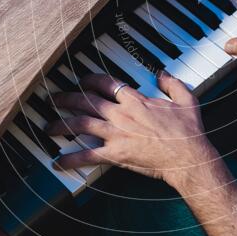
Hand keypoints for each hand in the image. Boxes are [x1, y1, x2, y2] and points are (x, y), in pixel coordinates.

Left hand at [45, 72, 218, 189]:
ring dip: (61, 124)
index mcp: (135, 100)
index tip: (82, 81)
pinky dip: (70, 159)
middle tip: (54, 99)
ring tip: (48, 126)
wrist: (188, 157)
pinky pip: (87, 155)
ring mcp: (116, 134)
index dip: (90, 80)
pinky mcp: (115, 155)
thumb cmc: (188, 132)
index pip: (106, 83)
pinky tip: (57, 162)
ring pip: (80, 125)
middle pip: (86, 101)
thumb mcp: (186, 100)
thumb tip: (162, 73)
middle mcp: (121, 115)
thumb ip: (171, 84)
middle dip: (66, 99)